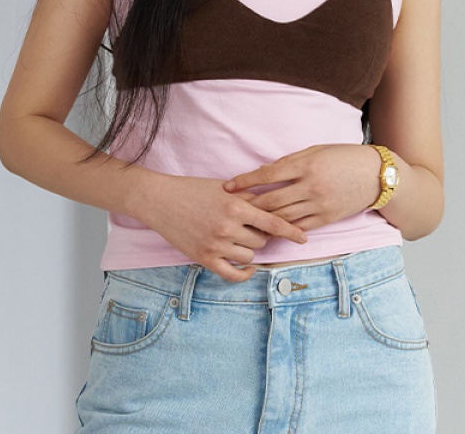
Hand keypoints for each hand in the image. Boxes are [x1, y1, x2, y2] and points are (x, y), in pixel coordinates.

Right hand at [144, 173, 307, 282]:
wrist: (161, 201)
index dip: (291, 231)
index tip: (304, 238)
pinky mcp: (204, 259)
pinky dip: (244, 272)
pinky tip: (249, 266)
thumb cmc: (193, 190)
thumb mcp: (224, 189)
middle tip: (253, 228)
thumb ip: (248, 198)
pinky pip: (233, 274)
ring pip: (249, 256)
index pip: (273, 222)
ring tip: (240, 238)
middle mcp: (227, 228)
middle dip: (262, 235)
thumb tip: (274, 207)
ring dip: (250, 250)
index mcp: (235, 207)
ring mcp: (215, 245)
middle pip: (262, 240)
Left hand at [223, 144, 380, 231]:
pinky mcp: (327, 218)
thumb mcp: (315, 151)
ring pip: (283, 217)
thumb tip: (264, 172)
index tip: (227, 186)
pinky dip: (282, 229)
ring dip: (261, 221)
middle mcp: (311, 186)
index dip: (245, 181)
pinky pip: (299, 227)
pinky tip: (268, 230)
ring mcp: (319, 205)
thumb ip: (290, 162)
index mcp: (306, 165)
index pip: (267, 175)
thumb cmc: (342, 157)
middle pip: (271, 200)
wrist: (375, 175)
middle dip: (248, 205)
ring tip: (243, 222)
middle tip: (229, 208)